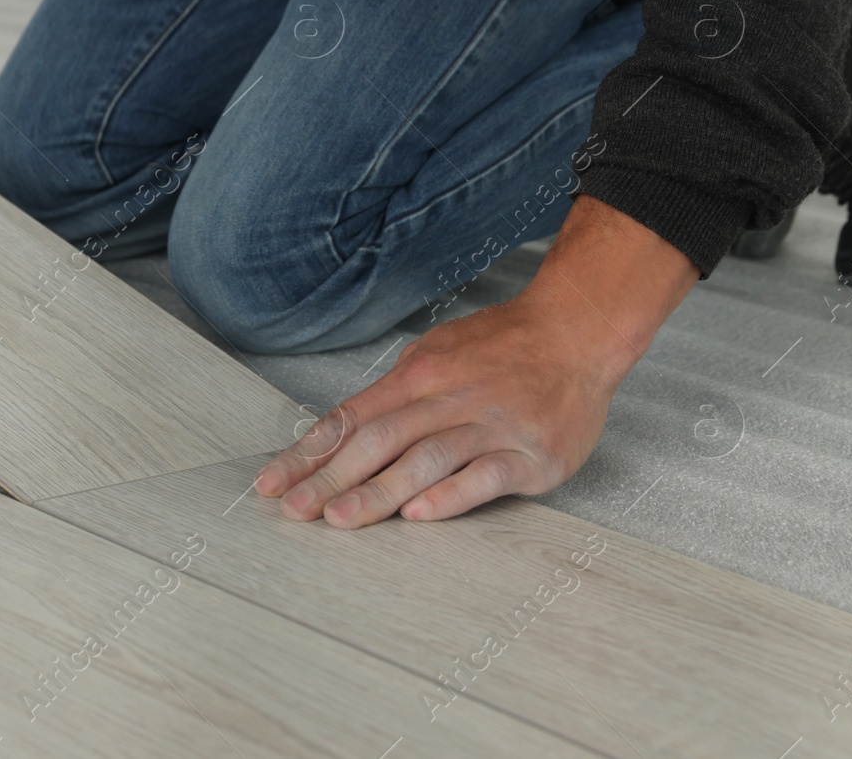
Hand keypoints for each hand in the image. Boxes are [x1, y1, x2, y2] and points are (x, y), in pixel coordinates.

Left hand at [253, 195, 699, 525]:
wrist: (578, 332)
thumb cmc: (503, 346)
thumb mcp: (437, 353)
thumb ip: (396, 393)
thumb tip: (343, 431)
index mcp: (419, 374)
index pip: (351, 418)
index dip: (309, 452)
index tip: (273, 481)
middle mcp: (449, 398)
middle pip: (379, 441)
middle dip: (331, 478)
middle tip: (294, 510)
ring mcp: (491, 426)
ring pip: (425, 460)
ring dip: (379, 492)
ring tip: (340, 519)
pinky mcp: (532, 454)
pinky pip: (485, 476)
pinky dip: (451, 495)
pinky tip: (420, 515)